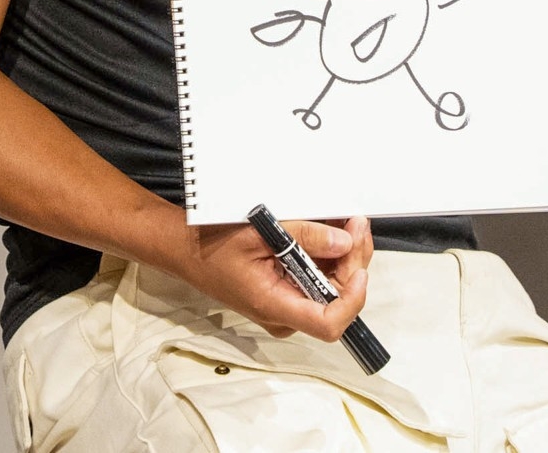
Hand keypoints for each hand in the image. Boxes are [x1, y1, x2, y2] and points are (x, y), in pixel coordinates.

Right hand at [166, 215, 370, 341]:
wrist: (188, 252)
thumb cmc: (214, 246)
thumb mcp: (259, 232)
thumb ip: (304, 237)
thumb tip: (344, 242)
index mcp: (275, 305)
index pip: (328, 324)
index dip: (353, 300)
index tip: (359, 268)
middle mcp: (286, 314)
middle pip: (336, 300)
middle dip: (352, 262)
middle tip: (356, 224)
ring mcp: (288, 306)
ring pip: (331, 288)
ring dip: (344, 256)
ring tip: (347, 222)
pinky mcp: (288, 293)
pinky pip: (318, 280)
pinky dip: (330, 257)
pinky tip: (331, 232)